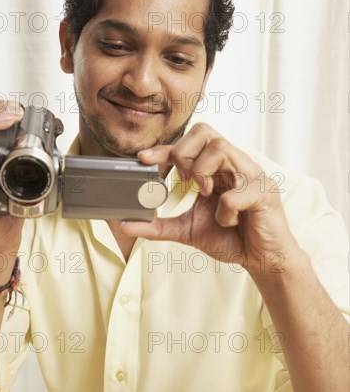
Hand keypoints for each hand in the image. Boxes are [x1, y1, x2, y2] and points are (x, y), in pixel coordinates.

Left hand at [121, 123, 300, 274]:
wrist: (262, 259)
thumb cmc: (231, 238)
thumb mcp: (187, 230)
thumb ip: (158, 226)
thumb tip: (125, 225)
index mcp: (216, 168)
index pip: (189, 144)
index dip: (164, 148)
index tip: (143, 159)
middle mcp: (233, 164)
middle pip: (204, 132)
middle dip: (184, 154)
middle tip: (182, 180)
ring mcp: (251, 175)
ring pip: (220, 147)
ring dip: (203, 173)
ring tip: (205, 195)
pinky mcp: (265, 192)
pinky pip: (237, 192)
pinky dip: (225, 211)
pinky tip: (228, 222)